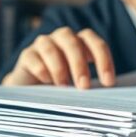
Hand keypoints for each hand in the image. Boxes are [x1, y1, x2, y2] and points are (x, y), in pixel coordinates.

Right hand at [1, 27, 115, 88]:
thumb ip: (91, 84)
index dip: (104, 60)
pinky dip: (42, 70)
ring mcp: (43, 44)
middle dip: (80, 65)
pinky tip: (46, 82)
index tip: (108, 83)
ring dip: (59, 68)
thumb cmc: (62, 87)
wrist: (31, 91)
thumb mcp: (79, 84)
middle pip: (73, 43)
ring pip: (51, 48)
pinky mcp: (27, 55)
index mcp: (81, 42)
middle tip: (84, 87)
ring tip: (63, 87)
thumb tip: (108, 98)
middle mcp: (62, 38)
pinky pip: (34, 58)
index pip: (96, 43)